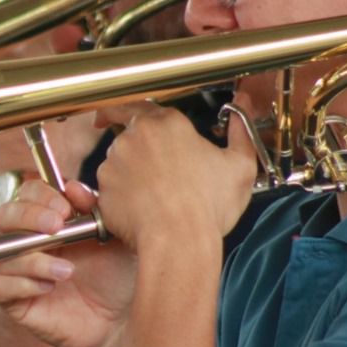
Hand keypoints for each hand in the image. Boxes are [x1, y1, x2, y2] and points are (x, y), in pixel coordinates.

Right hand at [0, 179, 135, 346]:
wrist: (116, 323)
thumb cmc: (114, 278)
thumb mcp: (114, 238)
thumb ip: (96, 208)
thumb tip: (73, 187)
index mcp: (49, 219)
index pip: (28, 193)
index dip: (41, 195)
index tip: (66, 208)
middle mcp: (28, 241)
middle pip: (6, 215)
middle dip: (28, 216)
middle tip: (56, 227)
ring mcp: (17, 270)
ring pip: (4, 253)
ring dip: (35, 259)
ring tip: (67, 271)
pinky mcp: (13, 300)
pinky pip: (0, 286)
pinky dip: (23, 284)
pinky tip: (49, 287)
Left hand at [95, 94, 257, 252]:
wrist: (178, 242)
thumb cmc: (208, 208)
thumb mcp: (240, 166)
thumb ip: (242, 130)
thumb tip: (243, 107)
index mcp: (167, 124)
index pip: (140, 104)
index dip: (129, 110)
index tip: (122, 116)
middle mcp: (135, 136)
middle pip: (130, 133)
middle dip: (140, 148)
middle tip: (158, 170)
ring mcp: (114, 162)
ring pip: (118, 160)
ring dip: (131, 171)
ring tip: (156, 195)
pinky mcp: (102, 188)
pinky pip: (108, 187)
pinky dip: (120, 194)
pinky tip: (142, 207)